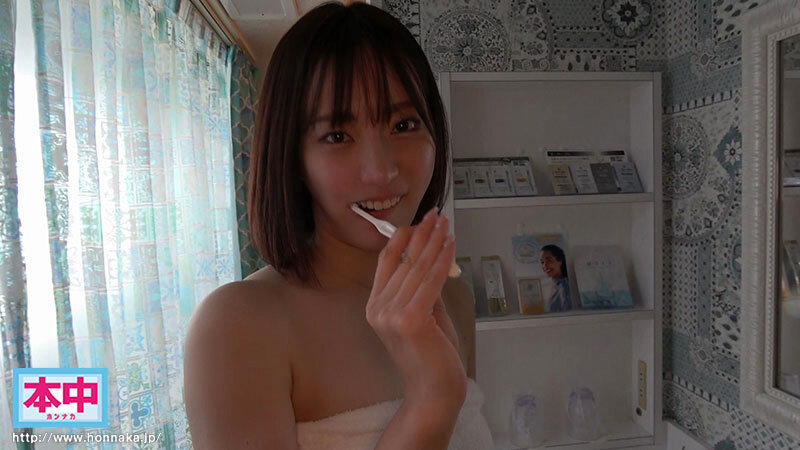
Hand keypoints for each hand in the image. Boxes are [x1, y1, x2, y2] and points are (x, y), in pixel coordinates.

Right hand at [366, 207, 466, 406]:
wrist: (434, 391)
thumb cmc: (432, 355)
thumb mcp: (424, 314)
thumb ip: (423, 289)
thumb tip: (434, 256)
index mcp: (375, 307)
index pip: (387, 262)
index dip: (404, 237)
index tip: (421, 221)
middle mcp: (378, 309)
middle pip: (403, 260)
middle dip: (423, 234)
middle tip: (437, 214)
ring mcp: (391, 315)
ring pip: (418, 268)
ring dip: (435, 242)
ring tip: (446, 224)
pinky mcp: (410, 320)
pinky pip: (430, 281)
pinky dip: (442, 260)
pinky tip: (450, 245)